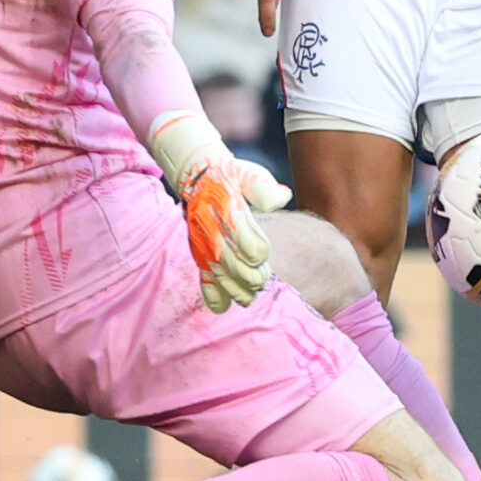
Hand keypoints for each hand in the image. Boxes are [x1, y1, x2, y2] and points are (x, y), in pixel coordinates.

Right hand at [174, 151, 293, 311]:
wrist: (198, 177)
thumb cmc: (231, 177)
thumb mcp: (248, 173)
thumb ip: (263, 188)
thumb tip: (282, 198)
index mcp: (226, 209)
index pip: (241, 237)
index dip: (255, 250)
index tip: (262, 254)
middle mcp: (212, 229)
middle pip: (230, 261)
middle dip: (248, 276)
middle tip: (262, 279)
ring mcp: (203, 244)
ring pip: (218, 274)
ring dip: (234, 289)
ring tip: (249, 297)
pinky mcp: (198, 254)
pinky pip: (202, 277)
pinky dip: (212, 294)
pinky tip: (222, 307)